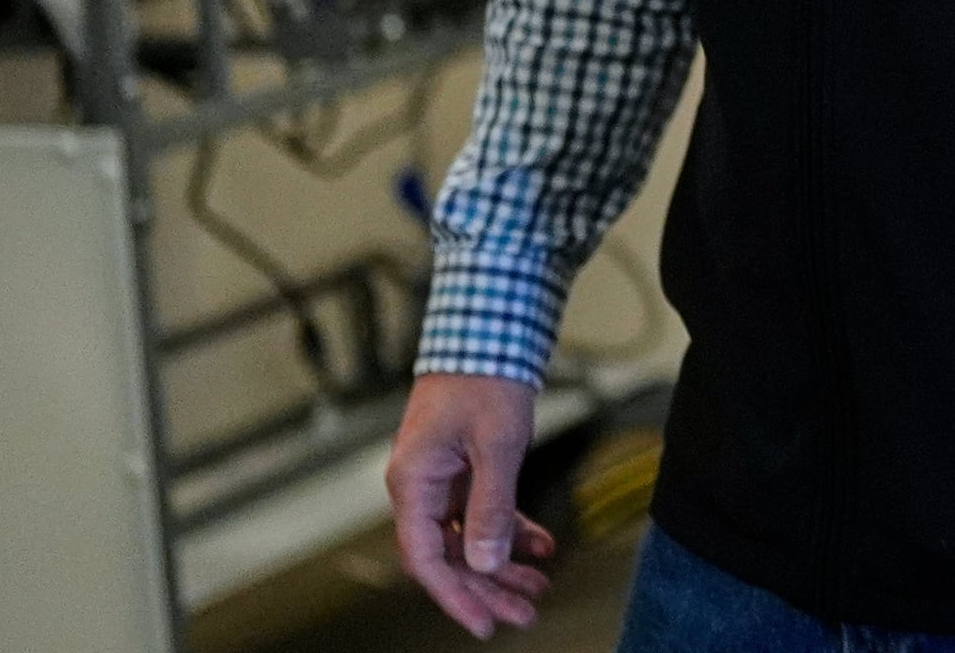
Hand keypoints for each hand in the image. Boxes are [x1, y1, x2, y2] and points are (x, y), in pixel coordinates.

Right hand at [387, 373, 557, 637]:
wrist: (490, 331)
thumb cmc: (485, 378)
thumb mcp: (497, 446)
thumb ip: (491, 506)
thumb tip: (487, 562)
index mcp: (414, 483)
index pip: (427, 559)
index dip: (456, 596)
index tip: (486, 623)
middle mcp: (421, 485)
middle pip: (449, 555)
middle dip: (488, 587)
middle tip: (526, 611)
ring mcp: (441, 478)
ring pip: (468, 537)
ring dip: (502, 563)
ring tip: (538, 586)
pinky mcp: (463, 468)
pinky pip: (482, 512)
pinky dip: (510, 530)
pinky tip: (540, 546)